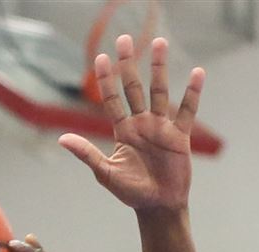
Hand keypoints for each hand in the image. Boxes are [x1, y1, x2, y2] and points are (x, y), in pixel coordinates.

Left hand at [59, 36, 202, 212]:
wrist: (156, 206)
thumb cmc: (130, 191)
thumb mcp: (105, 172)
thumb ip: (86, 153)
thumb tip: (61, 139)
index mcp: (122, 131)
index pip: (112, 100)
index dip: (106, 80)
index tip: (101, 58)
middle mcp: (141, 124)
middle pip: (134, 88)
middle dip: (129, 64)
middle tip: (125, 39)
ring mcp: (161, 127)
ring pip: (159, 92)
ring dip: (159, 69)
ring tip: (159, 43)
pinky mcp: (180, 135)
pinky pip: (187, 111)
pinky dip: (192, 93)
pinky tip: (197, 73)